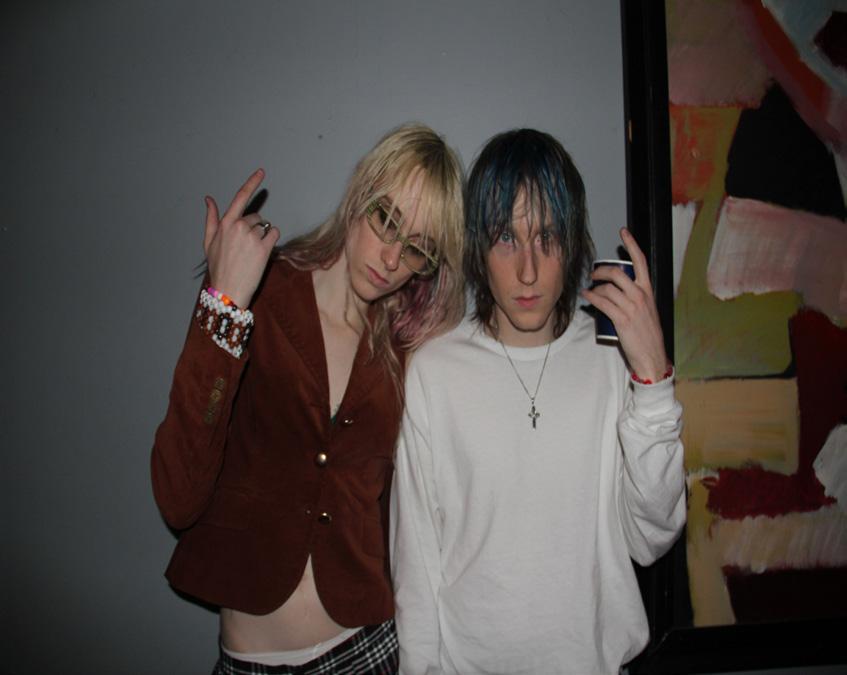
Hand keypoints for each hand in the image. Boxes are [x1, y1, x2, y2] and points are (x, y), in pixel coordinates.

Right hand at [203, 169, 279, 307]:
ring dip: (262, 236)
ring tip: (252, 253)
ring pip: (266, 227)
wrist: (228, 290)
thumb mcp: (208, 242)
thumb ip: (211, 218)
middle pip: (256, 217)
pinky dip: (272, 241)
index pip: (240, 198)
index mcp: (225, 224)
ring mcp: (252, 237)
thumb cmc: (218, 267)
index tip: (261, 172)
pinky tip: (262, 252)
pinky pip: (274, 234)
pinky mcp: (264, 248)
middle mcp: (239, 227)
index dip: (251, 183)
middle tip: (246, 247)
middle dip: (254, 228)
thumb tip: (208, 199)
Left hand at [580, 228, 669, 381]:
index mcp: (648, 290)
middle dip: (600, 271)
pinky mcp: (622, 319)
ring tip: (589, 291)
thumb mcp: (647, 310)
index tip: (623, 232)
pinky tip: (586, 296)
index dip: (631, 244)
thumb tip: (619, 289)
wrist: (652, 355)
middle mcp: (641, 295)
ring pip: (607, 288)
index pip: (641, 261)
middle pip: (617, 273)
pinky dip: (591, 297)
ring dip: (594, 288)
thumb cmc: (648, 333)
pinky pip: (602, 303)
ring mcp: (632, 307)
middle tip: (593, 274)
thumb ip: (636, 297)